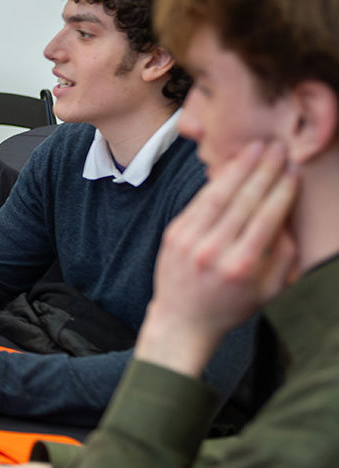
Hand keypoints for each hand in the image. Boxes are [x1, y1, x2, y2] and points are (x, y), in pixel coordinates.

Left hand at [136, 140, 297, 378]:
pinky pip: (198, 202)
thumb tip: (286, 212)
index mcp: (240, 266)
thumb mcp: (269, 288)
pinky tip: (230, 166)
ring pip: (218, 196)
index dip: (282, 191)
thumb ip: (283, 253)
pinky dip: (215, 182)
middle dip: (264, 171)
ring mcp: (188, 241)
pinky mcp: (172, 234)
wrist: (183, 319)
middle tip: (279, 149)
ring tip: (256, 148)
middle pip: (243, 201)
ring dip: (239, 168)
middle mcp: (212, 251)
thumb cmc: (232, 304)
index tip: (294, 170)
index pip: (266, 218)